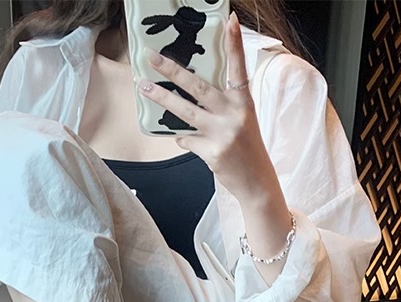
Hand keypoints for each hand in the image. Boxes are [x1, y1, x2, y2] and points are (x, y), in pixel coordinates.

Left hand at [137, 12, 277, 202]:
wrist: (256, 182)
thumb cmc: (248, 149)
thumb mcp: (243, 120)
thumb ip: (223, 105)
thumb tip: (192, 95)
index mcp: (243, 102)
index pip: (238, 67)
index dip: (234, 44)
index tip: (230, 21)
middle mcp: (233, 114)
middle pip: (199, 87)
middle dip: (173, 71)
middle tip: (153, 58)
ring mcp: (222, 133)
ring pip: (185, 112)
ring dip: (162, 98)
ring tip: (144, 87)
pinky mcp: (212, 152)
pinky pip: (187, 140)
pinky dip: (182, 138)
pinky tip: (182, 139)